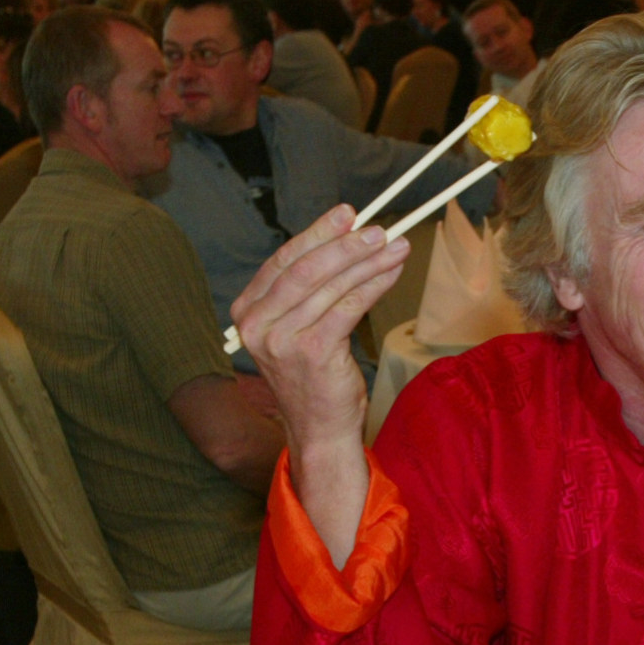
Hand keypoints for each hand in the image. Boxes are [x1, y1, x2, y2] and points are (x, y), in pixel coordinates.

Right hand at [234, 205, 409, 560]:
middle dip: (346, 243)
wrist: (318, 430)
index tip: (347, 214)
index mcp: (247, 312)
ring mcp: (281, 339)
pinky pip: (348, 307)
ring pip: (331, 286)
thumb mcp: (300, 329)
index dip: (317, 233)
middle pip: (306, 269)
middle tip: (378, 228)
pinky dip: (373, 285)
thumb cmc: (315, 378)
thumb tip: (347, 242)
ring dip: (368, 261)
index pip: (284, 261)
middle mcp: (257, 324)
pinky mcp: (312, 352)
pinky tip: (391, 273)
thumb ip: (309, 292)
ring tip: (396, 245)